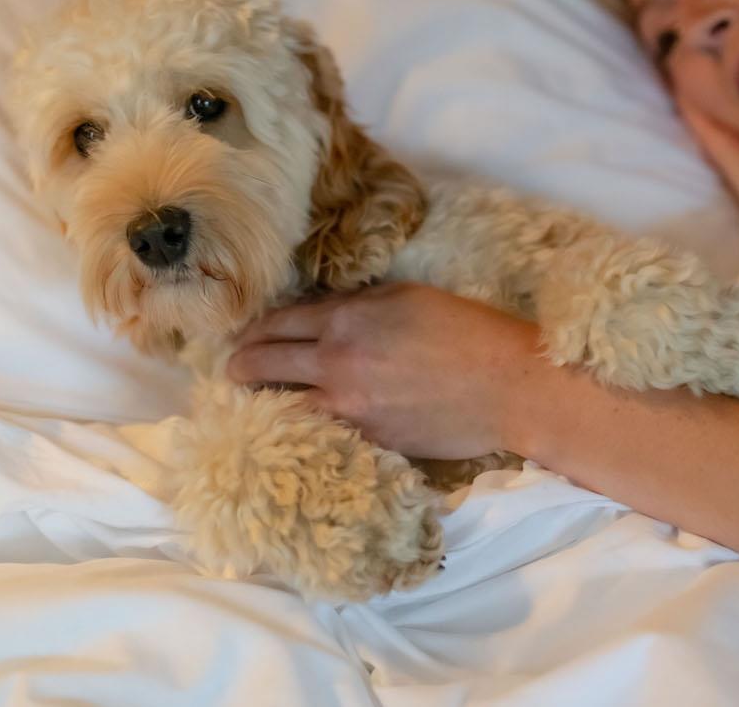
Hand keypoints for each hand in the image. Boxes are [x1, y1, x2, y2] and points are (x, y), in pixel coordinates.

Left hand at [227, 283, 553, 459]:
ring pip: (283, 406)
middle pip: (265, 362)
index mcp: (347, 318)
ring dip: (262, 405)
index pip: (279, 321)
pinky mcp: (367, 440)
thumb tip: (326, 314)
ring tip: (250, 407)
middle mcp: (337, 361)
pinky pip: (319, 434)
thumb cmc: (468, 331)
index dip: (255, 328)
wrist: (508, 386)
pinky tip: (292, 433)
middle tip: (230, 371)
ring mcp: (349, 406)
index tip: (243, 334)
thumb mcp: (408, 298)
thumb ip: (360, 306)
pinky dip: (302, 431)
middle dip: (240, 366)